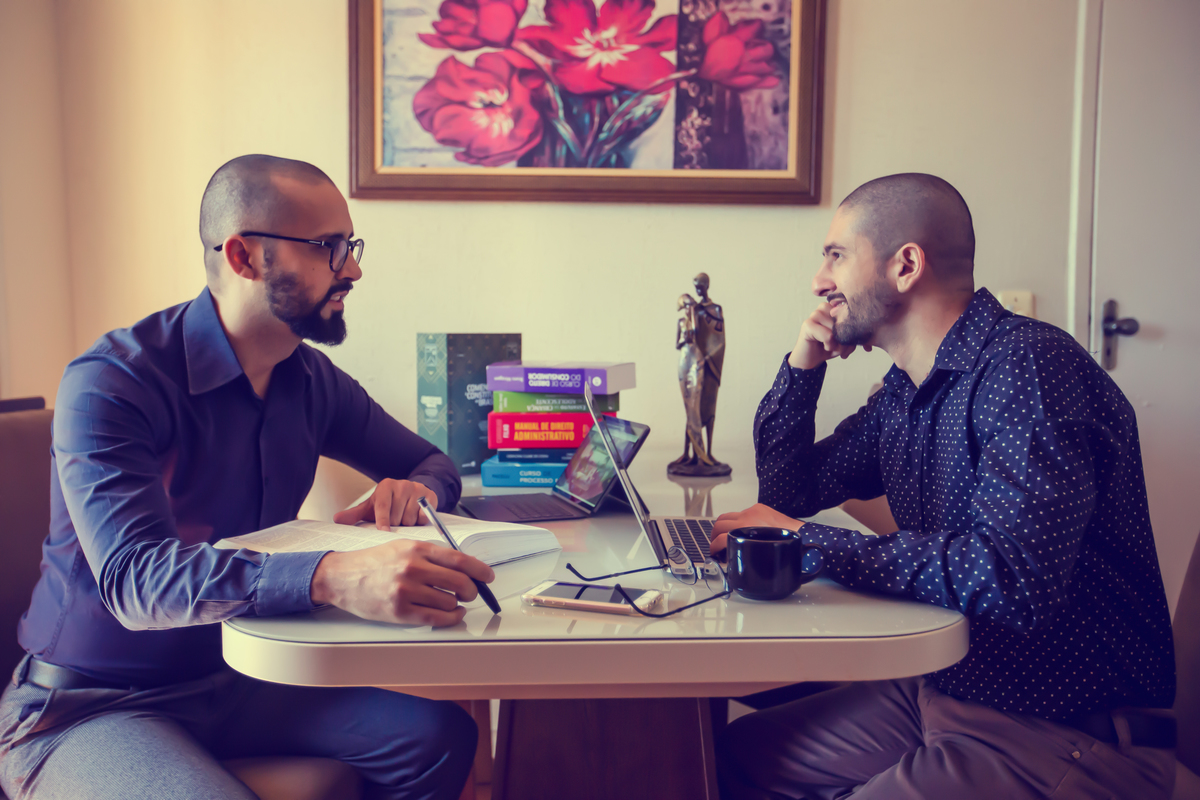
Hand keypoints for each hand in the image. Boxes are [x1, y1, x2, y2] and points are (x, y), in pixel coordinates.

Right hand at [311, 539, 494, 626]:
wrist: (342, 577)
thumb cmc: (374, 562)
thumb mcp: (403, 546)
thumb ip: (432, 555)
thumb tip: (464, 567)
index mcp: (417, 549)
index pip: (460, 560)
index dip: (480, 570)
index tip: (488, 576)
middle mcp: (413, 568)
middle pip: (460, 582)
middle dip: (472, 590)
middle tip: (471, 592)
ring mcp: (406, 591)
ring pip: (450, 602)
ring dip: (457, 604)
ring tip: (452, 601)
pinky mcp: (400, 611)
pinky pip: (436, 619)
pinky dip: (451, 618)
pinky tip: (452, 613)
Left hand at [334, 479, 438, 529]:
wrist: (410, 492)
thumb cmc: (388, 503)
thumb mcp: (371, 507)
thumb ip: (354, 514)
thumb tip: (336, 519)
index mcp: (386, 486)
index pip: (383, 507)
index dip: (383, 521)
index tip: (383, 532)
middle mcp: (402, 485)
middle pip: (397, 516)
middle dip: (395, 524)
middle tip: (395, 520)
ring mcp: (417, 489)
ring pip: (411, 519)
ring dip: (407, 524)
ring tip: (405, 518)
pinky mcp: (430, 495)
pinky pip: (424, 517)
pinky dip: (420, 521)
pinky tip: (416, 516)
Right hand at [709, 503, 804, 556]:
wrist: (803, 535)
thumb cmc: (785, 548)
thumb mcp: (760, 555)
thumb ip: (744, 554)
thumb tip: (733, 559)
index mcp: (746, 531)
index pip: (720, 538)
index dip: (714, 548)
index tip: (714, 553)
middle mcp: (747, 518)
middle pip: (719, 524)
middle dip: (714, 536)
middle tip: (715, 544)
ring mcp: (752, 511)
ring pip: (727, 516)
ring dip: (723, 526)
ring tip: (723, 535)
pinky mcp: (759, 507)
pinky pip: (741, 512)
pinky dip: (738, 520)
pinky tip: (741, 528)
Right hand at [787, 301, 869, 369]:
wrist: (812, 360)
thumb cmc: (829, 347)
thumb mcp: (846, 339)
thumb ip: (853, 333)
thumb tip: (855, 331)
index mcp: (833, 307)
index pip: (851, 312)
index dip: (853, 330)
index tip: (849, 341)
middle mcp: (824, 308)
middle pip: (844, 321)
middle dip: (846, 339)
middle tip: (840, 347)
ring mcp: (815, 314)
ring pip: (836, 328)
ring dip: (838, 343)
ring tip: (832, 346)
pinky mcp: (807, 324)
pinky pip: (828, 335)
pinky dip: (830, 345)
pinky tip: (825, 346)